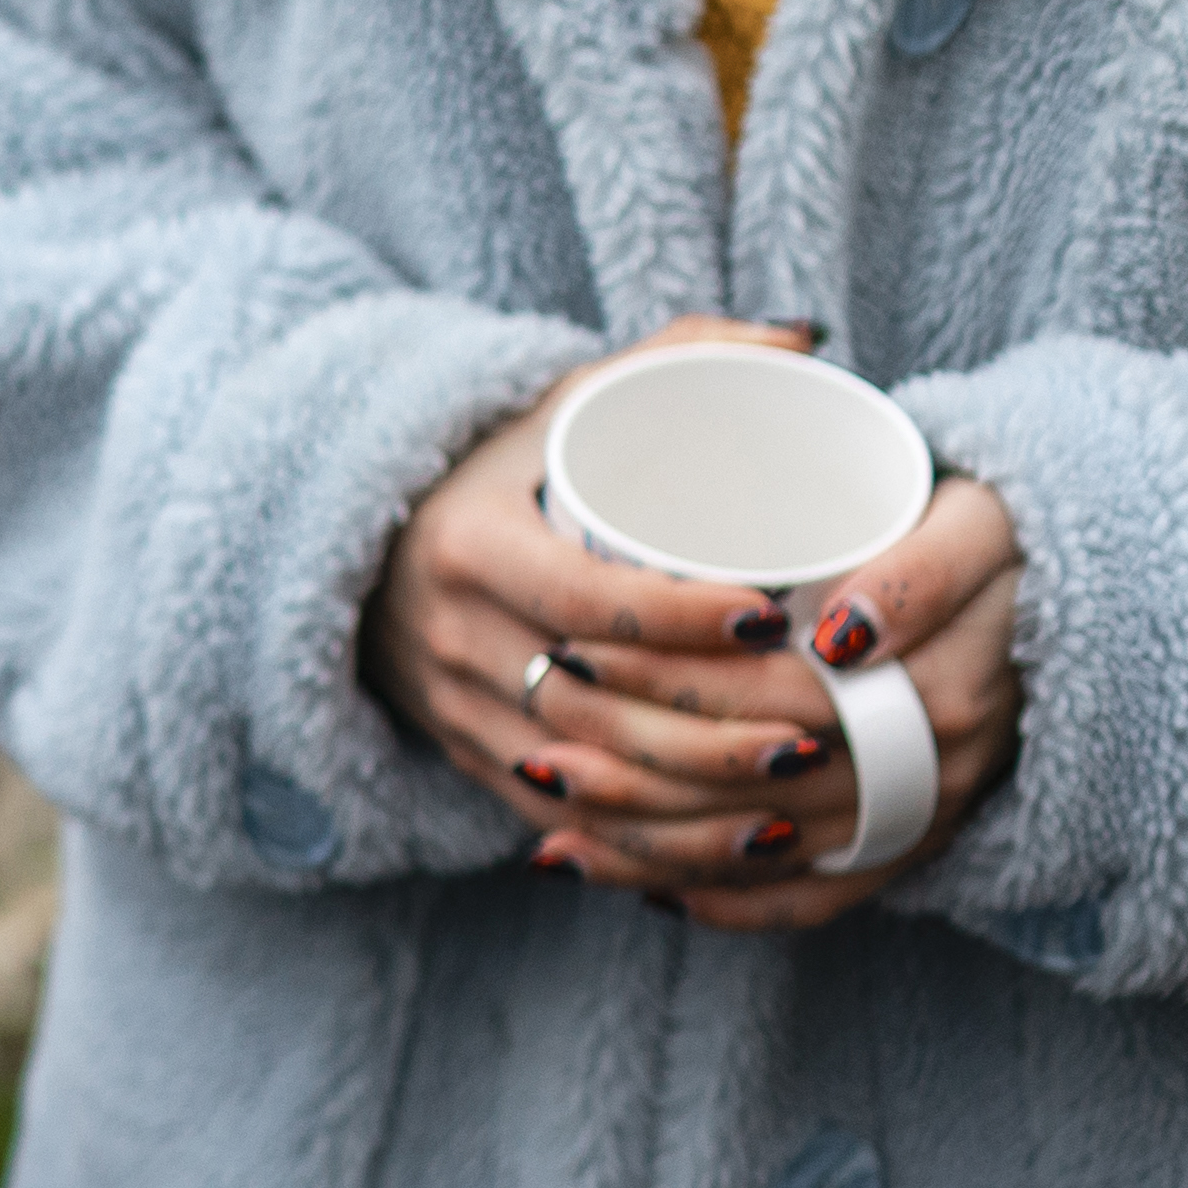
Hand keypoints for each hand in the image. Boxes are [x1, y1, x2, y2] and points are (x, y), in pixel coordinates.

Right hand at [362, 325, 1024, 922]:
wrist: (370, 543)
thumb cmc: (502, 465)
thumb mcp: (568, 399)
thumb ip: (684, 356)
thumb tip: (808, 345)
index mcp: (471, 544)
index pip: (581, 597)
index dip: (678, 617)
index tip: (771, 614)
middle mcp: (450, 633)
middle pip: (591, 703)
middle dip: (711, 729)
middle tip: (818, 724)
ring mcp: (453, 704)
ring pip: (581, 773)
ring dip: (692, 797)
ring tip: (796, 788)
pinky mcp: (467, 754)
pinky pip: (559, 817)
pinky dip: (646, 841)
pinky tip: (729, 842)